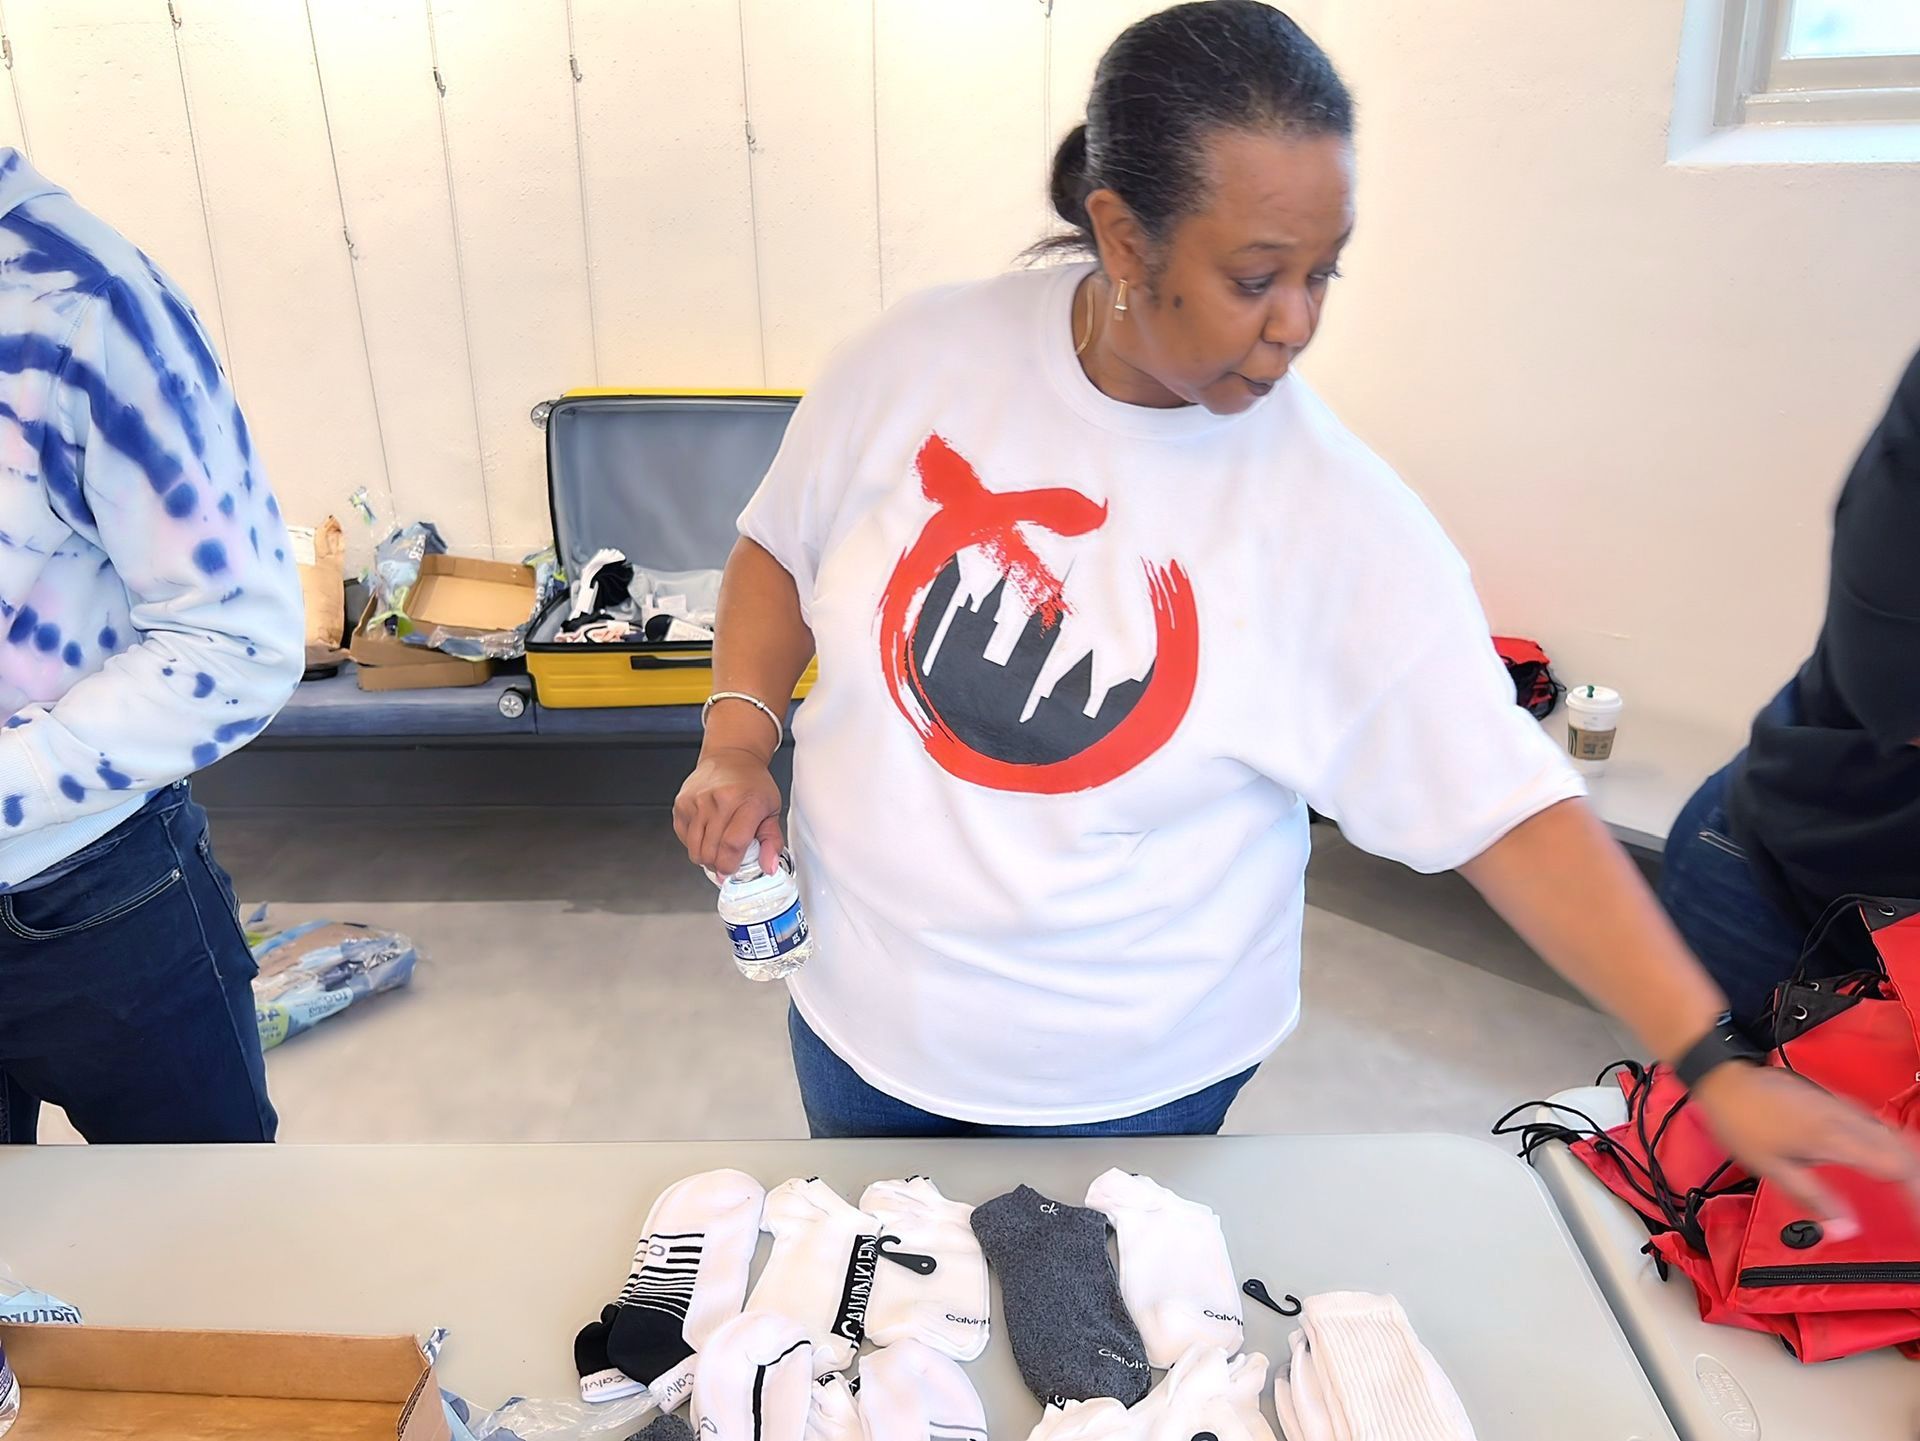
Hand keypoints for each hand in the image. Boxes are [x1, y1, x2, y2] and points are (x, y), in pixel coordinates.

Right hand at [673, 746, 784, 877]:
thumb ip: (772, 841)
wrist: (730, 757)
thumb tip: (768, 867)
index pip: (733, 845)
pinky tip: (706, 833)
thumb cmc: (752, 784)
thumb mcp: (772, 810)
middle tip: (727, 859)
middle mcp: (720, 800)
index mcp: (748, 803)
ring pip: (695, 849)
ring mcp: (698, 801)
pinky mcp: (682, 803)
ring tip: (717, 847)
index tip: (733, 869)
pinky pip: (684, 838)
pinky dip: (694, 843)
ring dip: (705, 857)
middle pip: (711, 852)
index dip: (730, 865)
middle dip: (718, 865)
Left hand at [1692, 1063, 1919, 1230]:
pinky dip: (1893, 1146)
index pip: (1896, 1167)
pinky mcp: (1836, 1101)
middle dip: (1916, 1181)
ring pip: (1894, 1134)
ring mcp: (1843, 1106)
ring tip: (1910, 1192)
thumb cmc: (1742, 1125)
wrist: (1726, 1079)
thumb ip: (1812, 1199)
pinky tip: (1890, 1160)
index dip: (1914, 1195)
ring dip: (1909, 1163)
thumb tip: (1846, 1230)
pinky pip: (1878, 1124)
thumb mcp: (1771, 1169)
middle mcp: (1847, 1119)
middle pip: (1903, 1149)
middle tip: (1915, 1210)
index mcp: (1835, 1138)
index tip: (1917, 1219)